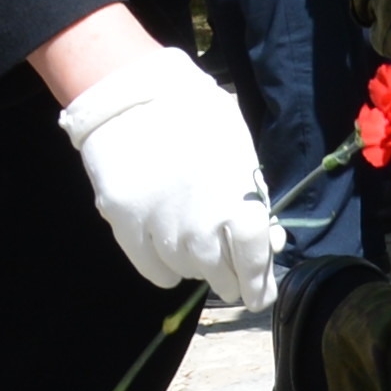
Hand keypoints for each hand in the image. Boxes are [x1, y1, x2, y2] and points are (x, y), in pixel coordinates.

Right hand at [58, 44, 281, 298]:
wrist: (133, 95)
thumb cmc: (196, 116)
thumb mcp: (239, 149)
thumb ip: (252, 197)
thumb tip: (266, 238)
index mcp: (236, 201)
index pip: (254, 260)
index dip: (259, 282)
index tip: (259, 295)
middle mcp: (199, 224)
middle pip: (221, 274)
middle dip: (231, 279)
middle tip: (232, 275)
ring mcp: (159, 228)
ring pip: (186, 272)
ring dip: (198, 269)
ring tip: (199, 250)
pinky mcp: (124, 226)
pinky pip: (152, 269)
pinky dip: (166, 270)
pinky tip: (171, 256)